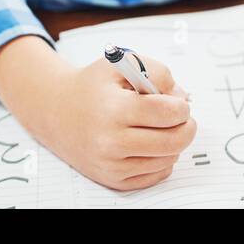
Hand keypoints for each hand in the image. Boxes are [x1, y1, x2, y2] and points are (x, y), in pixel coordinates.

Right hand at [0, 42, 196, 190]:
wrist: (57, 111)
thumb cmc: (92, 86)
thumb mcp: (122, 63)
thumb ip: (157, 72)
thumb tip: (181, 99)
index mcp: (114, 109)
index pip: (168, 113)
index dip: (181, 106)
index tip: (178, 102)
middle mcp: (111, 141)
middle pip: (173, 141)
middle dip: (186, 126)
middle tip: (180, 117)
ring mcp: (112, 164)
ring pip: (168, 159)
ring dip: (173, 142)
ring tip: (160, 127)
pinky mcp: (113, 180)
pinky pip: (156, 175)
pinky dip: (162, 159)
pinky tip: (151, 143)